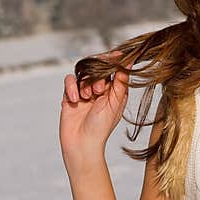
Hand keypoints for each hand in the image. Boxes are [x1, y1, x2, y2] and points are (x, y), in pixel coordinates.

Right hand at [59, 50, 129, 172]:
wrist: (82, 144)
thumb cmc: (101, 128)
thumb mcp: (114, 103)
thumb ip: (121, 82)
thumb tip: (129, 63)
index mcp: (113, 91)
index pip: (113, 69)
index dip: (114, 61)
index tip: (117, 54)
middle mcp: (99, 89)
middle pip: (96, 68)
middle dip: (97, 75)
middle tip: (98, 90)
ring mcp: (83, 92)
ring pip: (82, 73)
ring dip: (85, 83)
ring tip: (87, 97)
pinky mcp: (69, 95)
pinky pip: (69, 81)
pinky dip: (71, 88)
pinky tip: (75, 100)